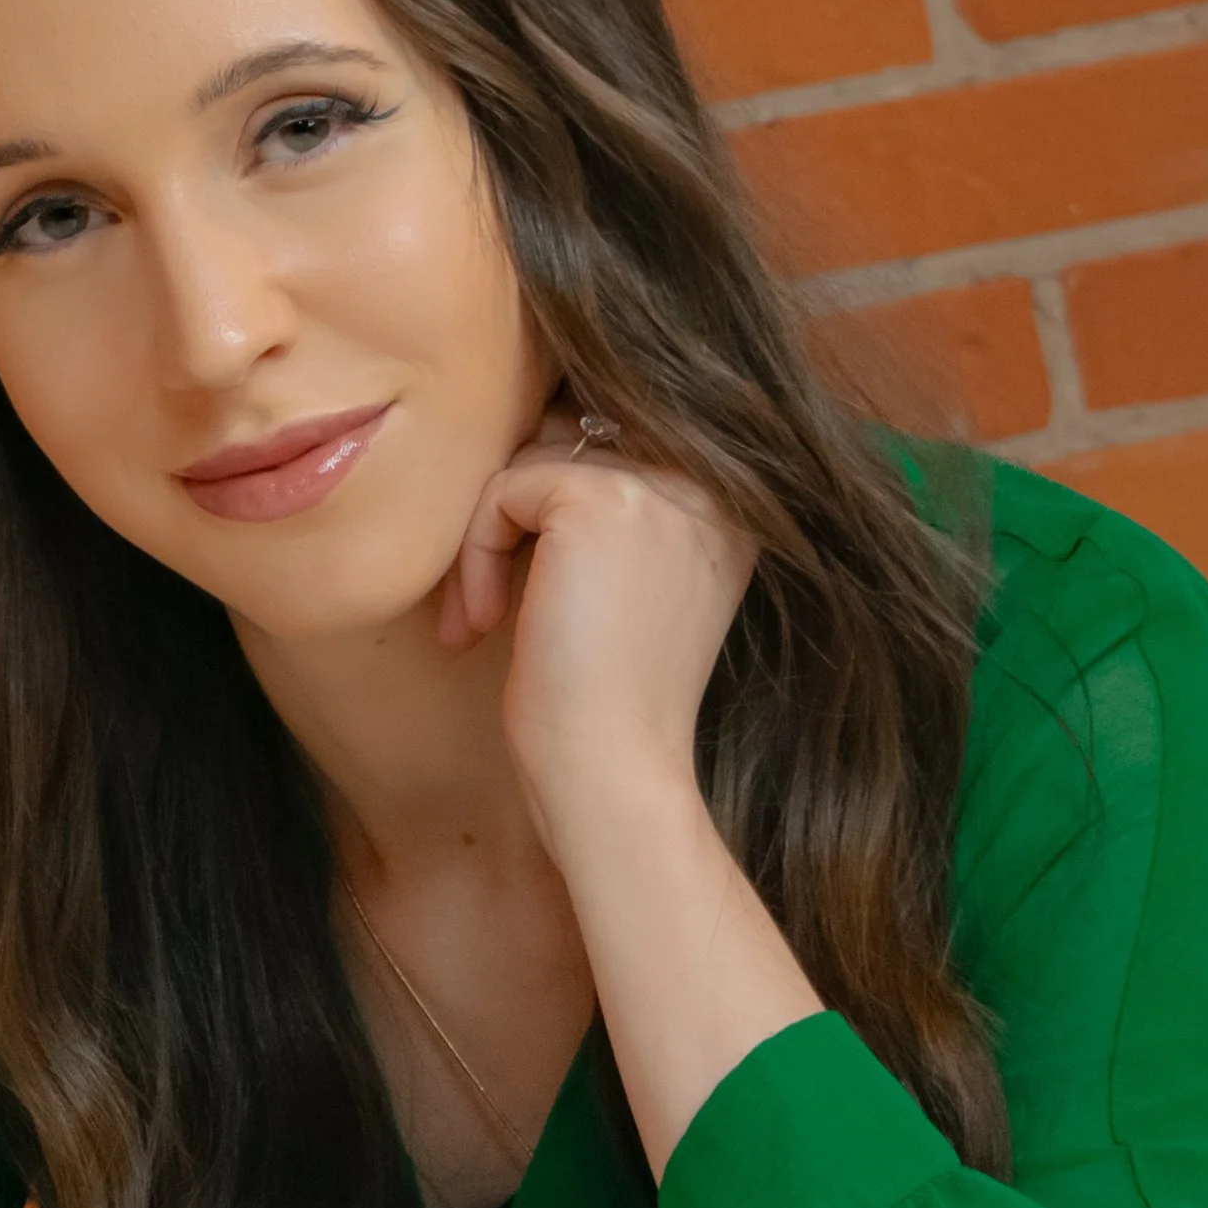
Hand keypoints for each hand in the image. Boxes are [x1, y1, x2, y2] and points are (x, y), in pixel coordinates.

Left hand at [439, 407, 755, 844]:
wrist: (613, 773)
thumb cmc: (611, 705)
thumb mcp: (634, 586)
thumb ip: (620, 508)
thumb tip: (547, 434)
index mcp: (733, 505)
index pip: (620, 441)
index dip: (551, 502)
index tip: (527, 584)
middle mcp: (713, 481)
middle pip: (574, 438)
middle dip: (515, 515)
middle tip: (485, 601)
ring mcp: (663, 482)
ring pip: (533, 460)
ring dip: (487, 536)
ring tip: (478, 616)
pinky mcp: (599, 496)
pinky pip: (502, 488)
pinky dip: (474, 553)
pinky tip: (481, 622)